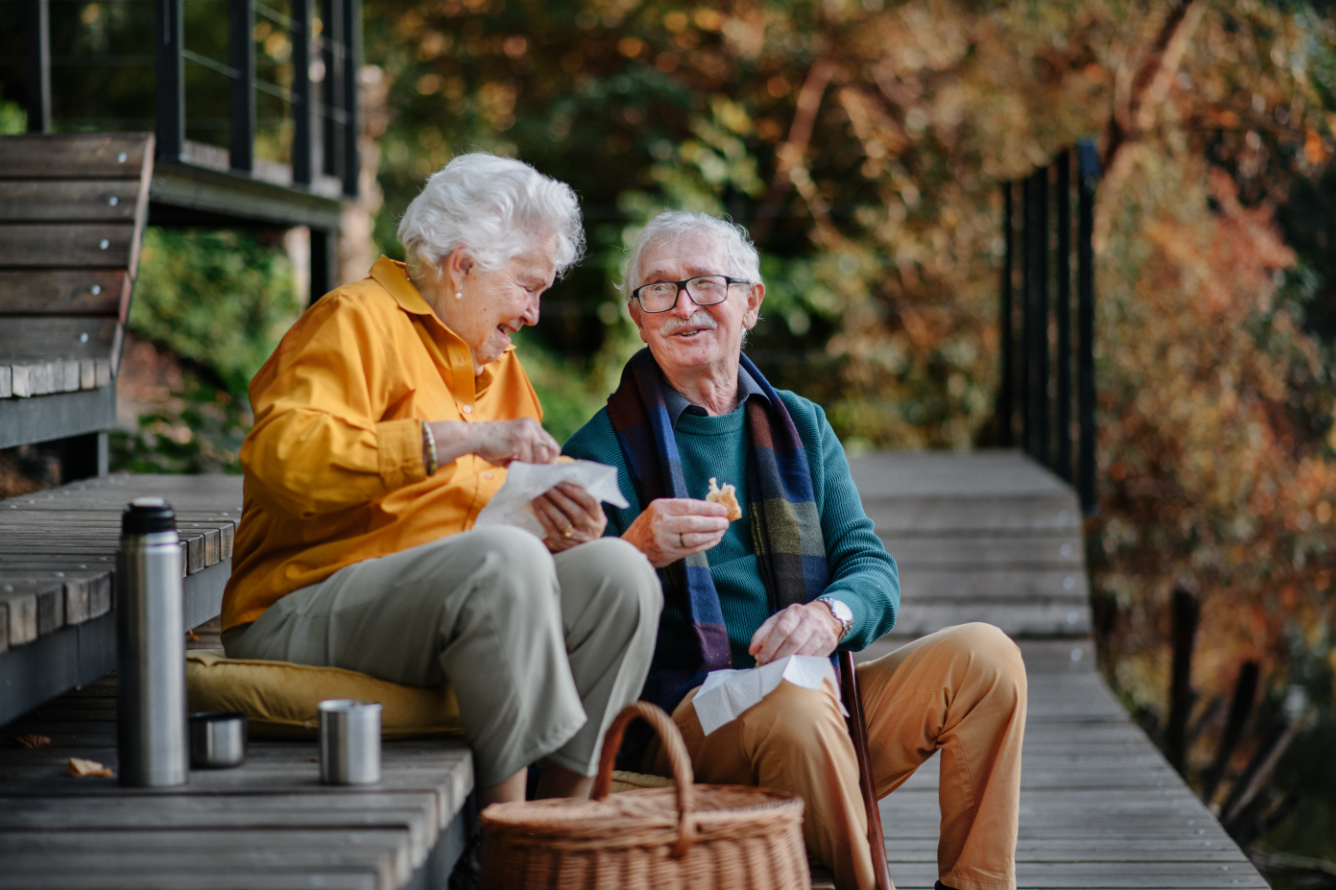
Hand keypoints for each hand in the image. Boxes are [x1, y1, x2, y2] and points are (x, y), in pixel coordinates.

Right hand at [428, 418, 559, 466]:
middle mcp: (532, 426)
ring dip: (529, 466)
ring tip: (515, 464)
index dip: (549, 461)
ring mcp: (526, 431)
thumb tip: (543, 470)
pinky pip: (527, 460)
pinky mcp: (519, 439)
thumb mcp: (515, 446)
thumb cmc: (492, 445)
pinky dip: (519, 466)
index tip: (540, 471)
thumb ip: (529, 453)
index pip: (553, 446)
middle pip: (550, 452)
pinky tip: (508, 463)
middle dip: (541, 466)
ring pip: (540, 458)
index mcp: (532, 425)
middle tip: (528, 471)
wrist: (472, 437)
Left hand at [533, 482, 607, 552]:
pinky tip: (537, 506)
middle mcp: (589, 530)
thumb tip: (566, 481)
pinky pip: (550, 528)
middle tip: (549, 487)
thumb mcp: (590, 515)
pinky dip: (542, 515)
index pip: (590, 503)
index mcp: (598, 520)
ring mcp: (575, 539)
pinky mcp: (560, 544)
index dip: (577, 493)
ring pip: (562, 521)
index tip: (563, 484)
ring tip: (540, 495)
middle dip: (561, 498)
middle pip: (576, 513)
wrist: (577, 551)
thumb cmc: (582, 525)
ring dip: (549, 506)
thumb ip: (583, 502)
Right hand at [621, 498, 729, 568]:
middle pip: (693, 523)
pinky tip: (714, 539)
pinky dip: (706, 544)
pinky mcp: (669, 554)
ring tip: (722, 530)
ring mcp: (665, 540)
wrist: (631, 546)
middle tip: (725, 521)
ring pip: (694, 538)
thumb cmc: (649, 525)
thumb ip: (680, 508)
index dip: (708, 508)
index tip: (722, 509)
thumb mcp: (659, 510)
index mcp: (660, 508)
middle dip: (713, 522)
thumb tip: (709, 508)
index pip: (689, 506)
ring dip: (712, 534)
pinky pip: (692, 549)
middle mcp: (662, 523)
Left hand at [748, 602, 842, 664]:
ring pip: (804, 653)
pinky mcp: (830, 643)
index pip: (782, 629)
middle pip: (793, 642)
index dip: (771, 646)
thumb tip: (752, 651)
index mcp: (795, 611)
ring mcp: (822, 632)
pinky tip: (794, 668)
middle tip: (770, 666)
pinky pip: (814, 659)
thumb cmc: (796, 620)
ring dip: (790, 664)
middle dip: (779, 657)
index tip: (762, 658)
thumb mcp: (779, 619)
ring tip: (779, 669)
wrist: (825, 617)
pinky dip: (802, 666)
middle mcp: (811, 620)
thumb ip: (763, 633)